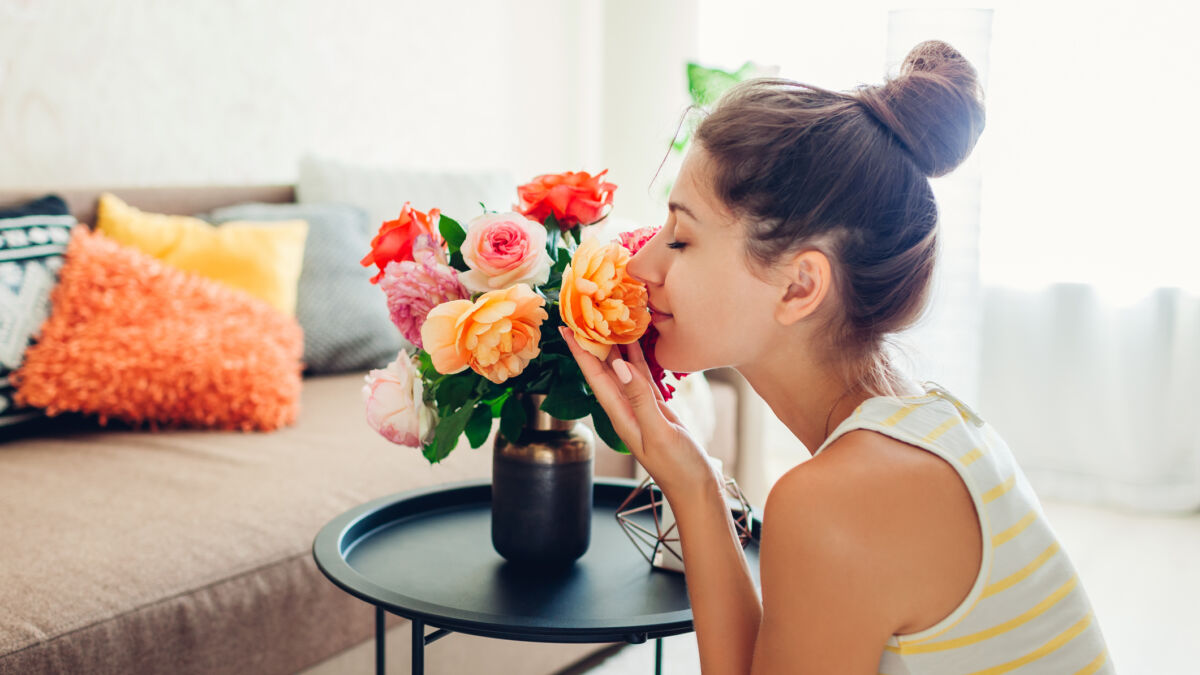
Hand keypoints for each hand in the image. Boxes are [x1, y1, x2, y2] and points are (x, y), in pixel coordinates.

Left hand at [558, 326, 720, 505]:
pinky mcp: (656, 408)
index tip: (566, 328)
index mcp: (620, 414)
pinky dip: (637, 357)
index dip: (579, 352)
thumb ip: (640, 399)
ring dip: (615, 346)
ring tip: (608, 318)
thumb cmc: (678, 468)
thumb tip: (618, 365)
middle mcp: (625, 408)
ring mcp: (640, 408)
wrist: (697, 488)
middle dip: (592, 342)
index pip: (594, 377)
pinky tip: (637, 342)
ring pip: (622, 370)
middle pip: (603, 369)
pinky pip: (641, 376)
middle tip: (584, 312)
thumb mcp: (659, 432)